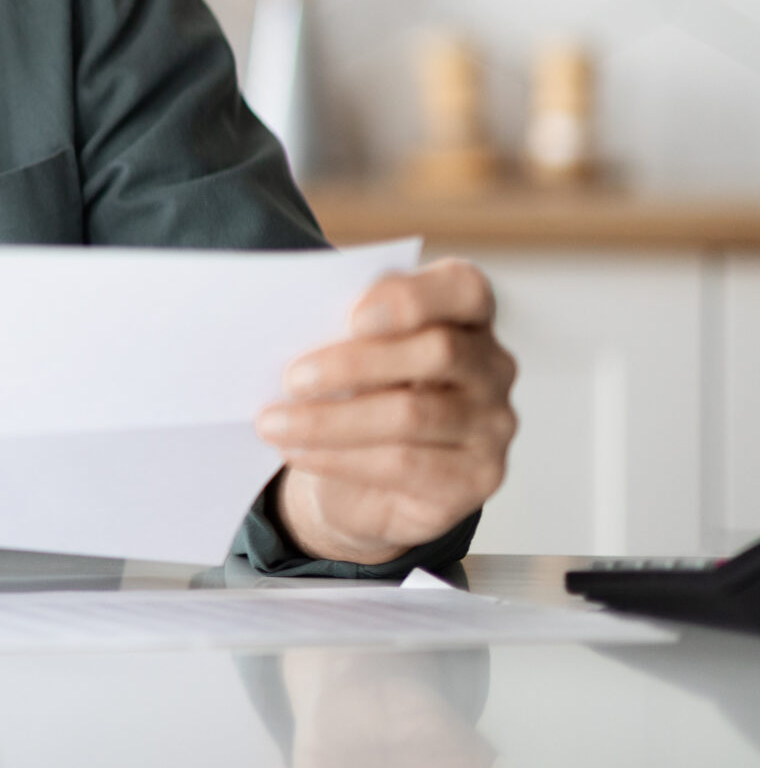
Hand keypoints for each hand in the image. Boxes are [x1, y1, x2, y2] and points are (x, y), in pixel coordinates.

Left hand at [257, 259, 518, 564]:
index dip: (412, 298)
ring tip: (273, 423)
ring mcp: (494, 424)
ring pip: (412, 415)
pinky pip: (405, 464)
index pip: (463, 288)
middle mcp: (493, 365)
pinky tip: (298, 452)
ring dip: (330, 420)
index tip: (351, 316)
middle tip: (290, 378)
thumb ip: (340, 329)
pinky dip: (340, 457)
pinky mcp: (479, 476)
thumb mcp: (347, 351)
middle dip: (353, 363)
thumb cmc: (356, 392)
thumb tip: (290, 325)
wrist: (365, 479)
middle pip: (437, 352)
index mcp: (466, 315)